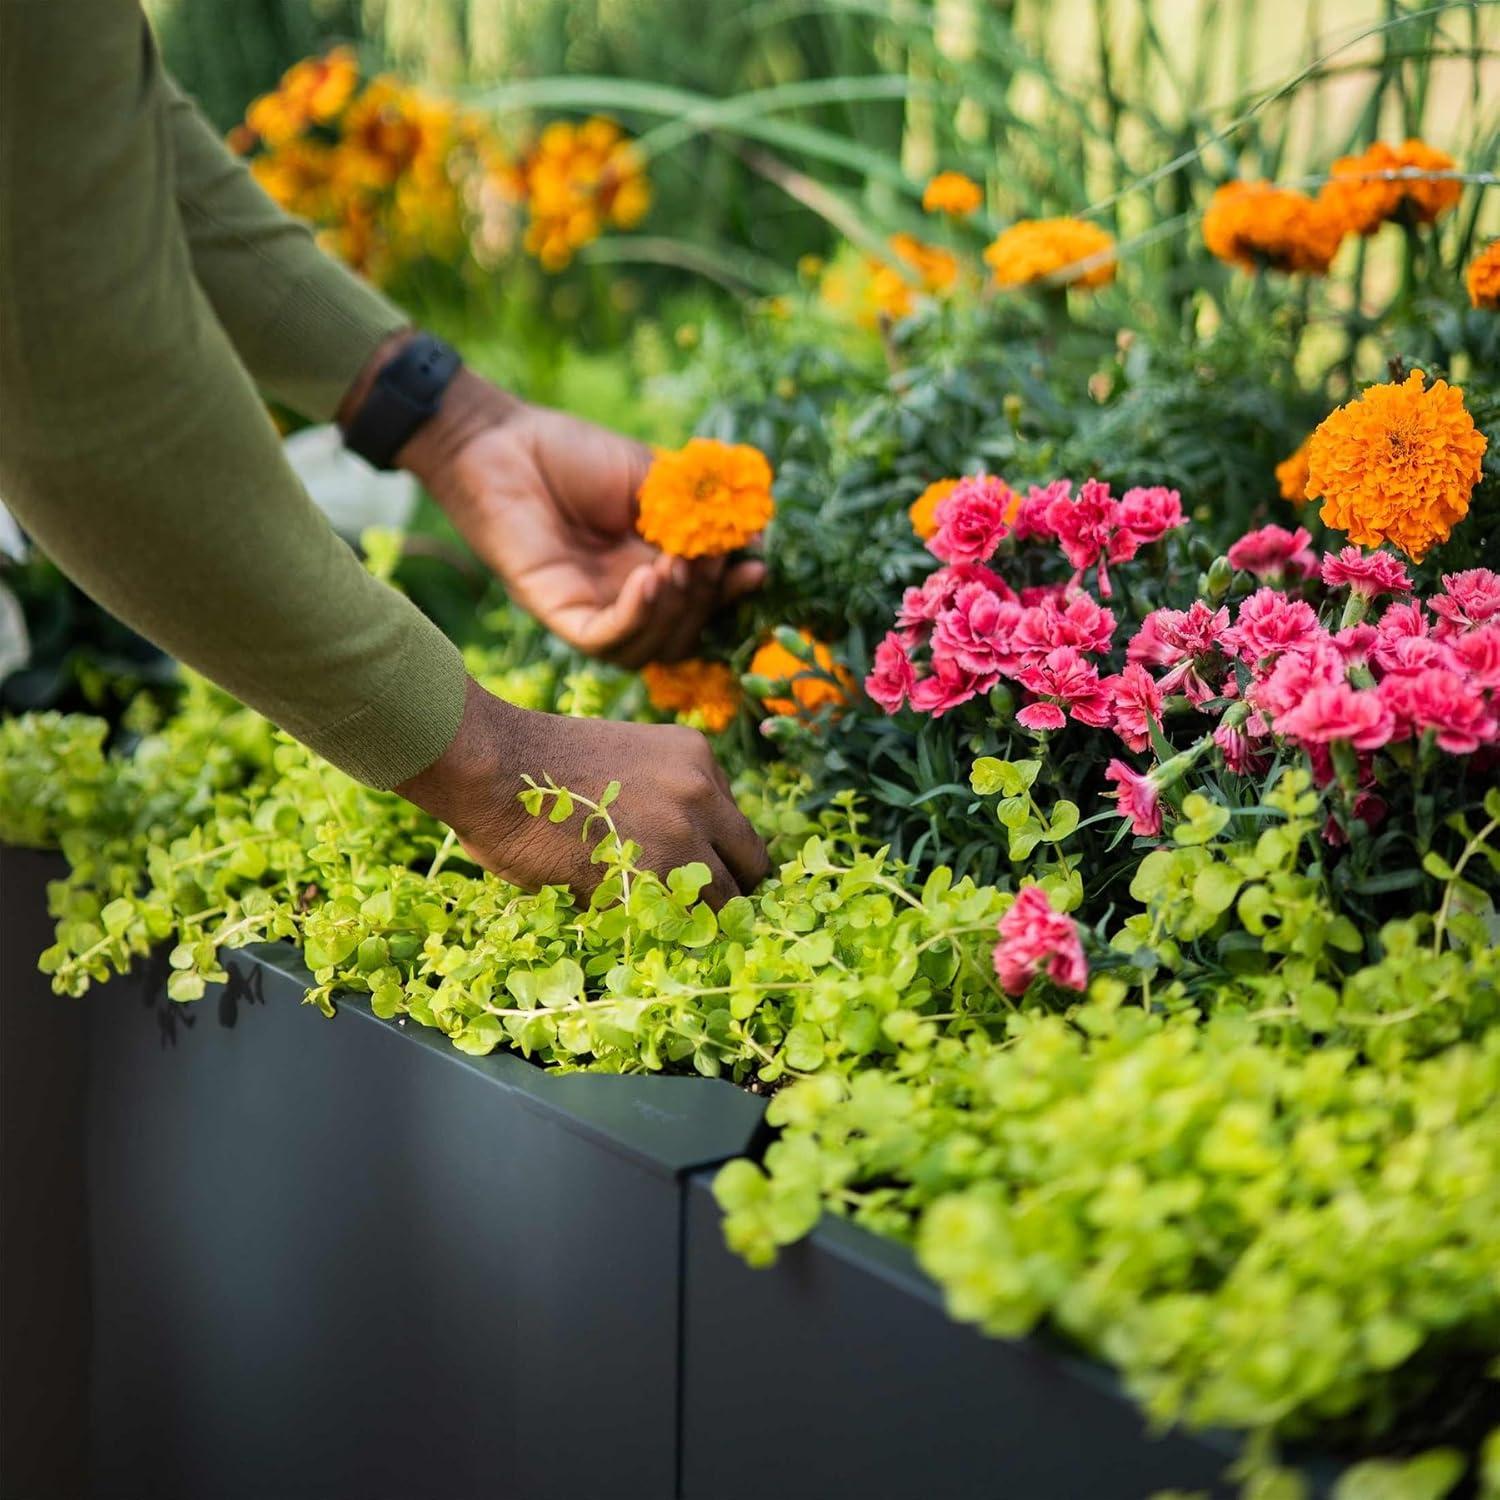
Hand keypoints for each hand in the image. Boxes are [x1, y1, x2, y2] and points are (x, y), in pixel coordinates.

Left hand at [395, 366, 764, 666]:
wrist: (502, 440)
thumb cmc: (570, 452)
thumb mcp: (651, 477)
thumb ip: (696, 511)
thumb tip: (753, 537)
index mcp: (649, 568)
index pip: (701, 604)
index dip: (730, 593)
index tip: (755, 567)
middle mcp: (622, 599)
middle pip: (683, 632)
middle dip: (706, 599)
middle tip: (707, 556)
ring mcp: (591, 610)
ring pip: (649, 649)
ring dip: (675, 613)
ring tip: (676, 565)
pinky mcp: (557, 614)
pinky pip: (605, 641)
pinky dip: (636, 618)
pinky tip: (649, 579)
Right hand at [396, 680, 769, 904]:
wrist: (494, 767)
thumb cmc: (544, 767)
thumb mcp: (632, 758)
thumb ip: (672, 797)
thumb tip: (694, 856)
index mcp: (699, 759)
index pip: (740, 828)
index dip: (721, 858)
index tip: (700, 876)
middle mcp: (702, 796)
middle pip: (751, 870)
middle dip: (726, 895)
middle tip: (690, 910)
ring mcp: (680, 842)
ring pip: (721, 908)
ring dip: (693, 922)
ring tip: (653, 924)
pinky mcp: (646, 883)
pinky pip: (668, 926)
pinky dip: (648, 933)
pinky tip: (615, 919)